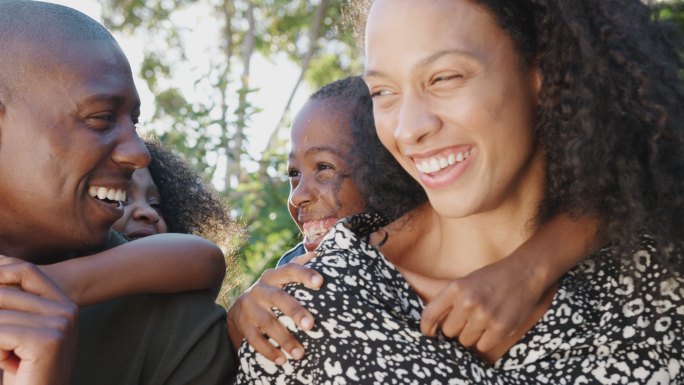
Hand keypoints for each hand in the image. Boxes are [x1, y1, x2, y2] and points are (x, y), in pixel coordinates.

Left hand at [0, 257, 77, 384]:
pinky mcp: (48, 341)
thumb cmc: (26, 373)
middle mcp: (67, 310)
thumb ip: (12, 306)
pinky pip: (0, 334)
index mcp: (64, 304)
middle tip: (1, 339)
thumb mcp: (19, 333)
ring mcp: (60, 324)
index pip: (25, 270)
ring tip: (8, 357)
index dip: (0, 270)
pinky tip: (12, 366)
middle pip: (5, 291)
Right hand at [227, 252, 320, 364]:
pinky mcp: (244, 325)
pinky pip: (255, 340)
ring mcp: (251, 308)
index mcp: (275, 276)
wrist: (242, 307)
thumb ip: (300, 265)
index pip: (290, 270)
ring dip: (285, 339)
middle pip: (279, 298)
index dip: (305, 274)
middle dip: (295, 311)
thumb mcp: (284, 277)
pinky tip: (282, 360)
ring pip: (267, 323)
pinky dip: (269, 351)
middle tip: (311, 325)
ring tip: (300, 353)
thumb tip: (320, 252)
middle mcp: (261, 290)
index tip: (320, 282)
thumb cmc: (274, 291)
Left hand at [421, 255, 542, 352]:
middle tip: (469, 319)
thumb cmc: (492, 278)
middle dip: (457, 328)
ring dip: (472, 335)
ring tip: (483, 321)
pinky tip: (493, 327)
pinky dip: (486, 340)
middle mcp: (467, 302)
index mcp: (455, 288)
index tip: (429, 333)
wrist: (524, 273)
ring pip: (465, 341)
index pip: (429, 315)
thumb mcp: (465, 281)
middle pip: (448, 331)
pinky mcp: (500, 327)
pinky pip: (482, 346)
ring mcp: (484, 315)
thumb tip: (435, 324)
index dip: (426, 328)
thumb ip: (450, 300)